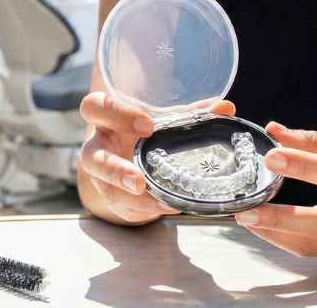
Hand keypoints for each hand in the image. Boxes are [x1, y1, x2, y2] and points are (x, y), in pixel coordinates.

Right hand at [78, 92, 235, 223]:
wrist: (130, 155)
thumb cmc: (144, 131)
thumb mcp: (163, 119)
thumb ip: (191, 113)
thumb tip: (226, 107)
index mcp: (106, 117)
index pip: (96, 107)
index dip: (118, 114)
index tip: (148, 125)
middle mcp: (98, 147)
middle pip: (91, 157)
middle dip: (114, 170)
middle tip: (140, 179)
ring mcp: (102, 176)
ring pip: (107, 190)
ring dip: (132, 199)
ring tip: (160, 202)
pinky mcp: (113, 198)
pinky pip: (124, 207)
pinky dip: (147, 209)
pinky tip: (168, 207)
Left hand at [234, 122, 316, 257]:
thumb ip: (310, 140)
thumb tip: (273, 130)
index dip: (302, 165)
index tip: (270, 157)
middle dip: (281, 218)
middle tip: (247, 211)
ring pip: (312, 244)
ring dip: (274, 234)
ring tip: (246, 218)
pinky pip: (309, 251)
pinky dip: (282, 241)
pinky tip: (261, 228)